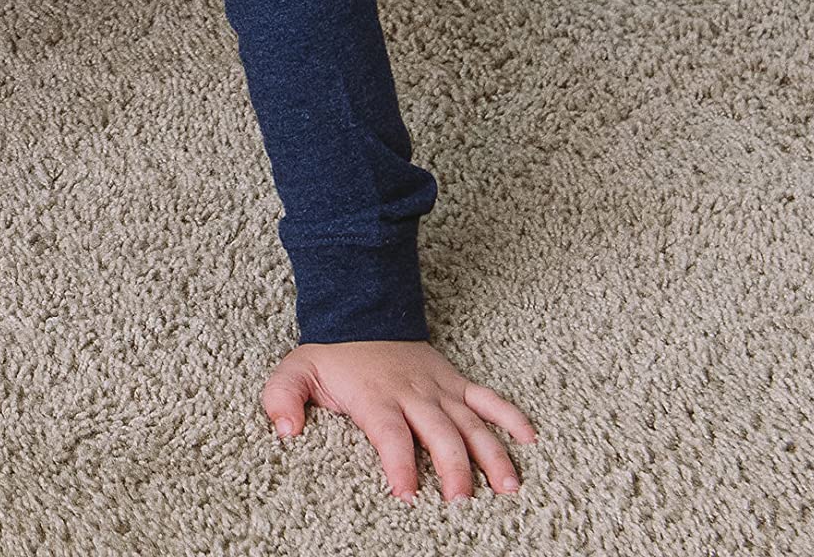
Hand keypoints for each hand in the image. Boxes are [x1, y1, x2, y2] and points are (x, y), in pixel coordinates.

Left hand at [264, 339, 534, 503]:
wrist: (359, 312)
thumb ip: (283, 397)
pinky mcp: (455, 382)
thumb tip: (285, 431)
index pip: (389, 434)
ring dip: (491, 452)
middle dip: (452, 467)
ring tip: (507, 486)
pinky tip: (531, 438)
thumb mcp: (297, 371)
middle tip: (461, 501)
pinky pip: (488, 397)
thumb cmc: (331, 354)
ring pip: (470, 421)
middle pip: (438, 433)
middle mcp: (412, 393)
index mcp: (375, 396)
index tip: (406, 493)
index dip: (398, 464)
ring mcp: (438, 387)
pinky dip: (510, 416)